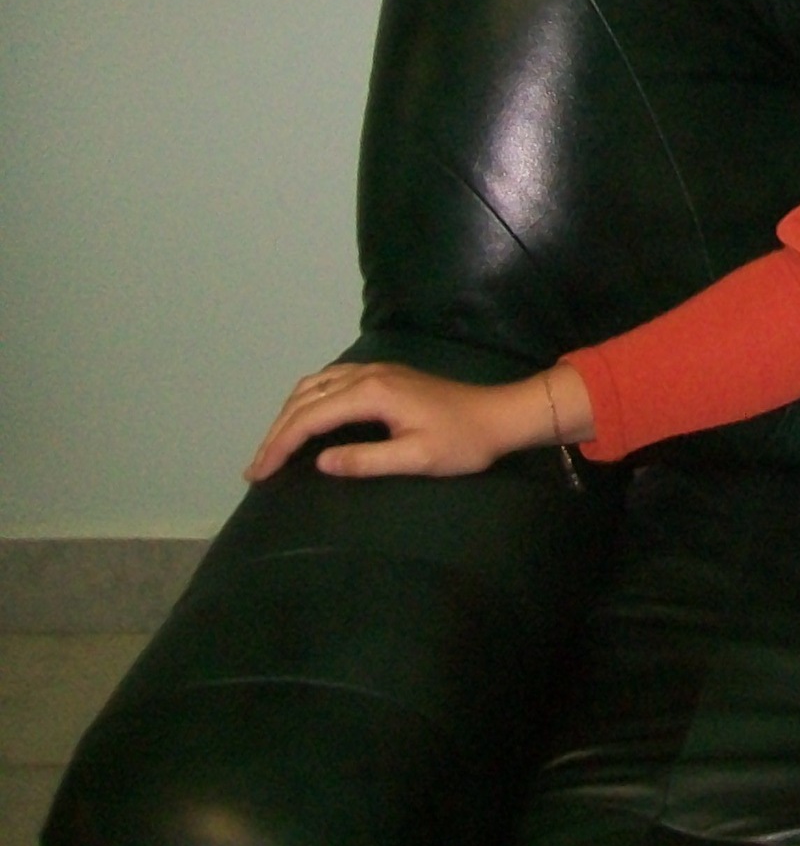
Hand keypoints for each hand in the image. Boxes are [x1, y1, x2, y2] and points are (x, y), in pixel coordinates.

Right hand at [244, 360, 588, 482]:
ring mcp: (376, 370)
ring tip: (272, 448)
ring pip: (314, 385)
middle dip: (275, 433)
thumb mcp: (416, 458)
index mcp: (372, 393)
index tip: (257, 475)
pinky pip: (330, 381)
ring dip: (288, 414)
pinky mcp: (384, 375)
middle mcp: (368, 374)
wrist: (499, 415)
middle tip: (255, 468)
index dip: (278, 447)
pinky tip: (304, 419)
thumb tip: (319, 463)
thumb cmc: (463, 442)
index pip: (309, 418)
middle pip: (304, 399)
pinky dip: (307, 401)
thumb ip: (366, 460)